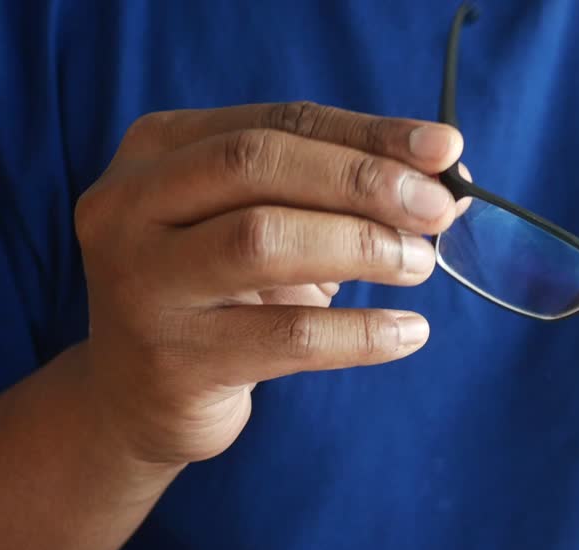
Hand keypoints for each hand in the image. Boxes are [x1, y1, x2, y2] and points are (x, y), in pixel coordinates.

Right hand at [75, 101, 464, 473]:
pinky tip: (410, 332)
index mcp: (158, 151)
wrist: (134, 398)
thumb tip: (448, 176)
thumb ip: (339, 192)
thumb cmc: (221, 295)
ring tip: (421, 265)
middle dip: (363, 181)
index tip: (445, 150)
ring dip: (362, 246)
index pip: (279, 123)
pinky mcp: (173, 362)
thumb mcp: (265, 226)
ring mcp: (142, 285)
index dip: (369, 133)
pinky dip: (363, 333)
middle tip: (437, 210)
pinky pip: (287, 338)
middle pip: (257, 164)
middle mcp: (130, 206)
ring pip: (262, 241)